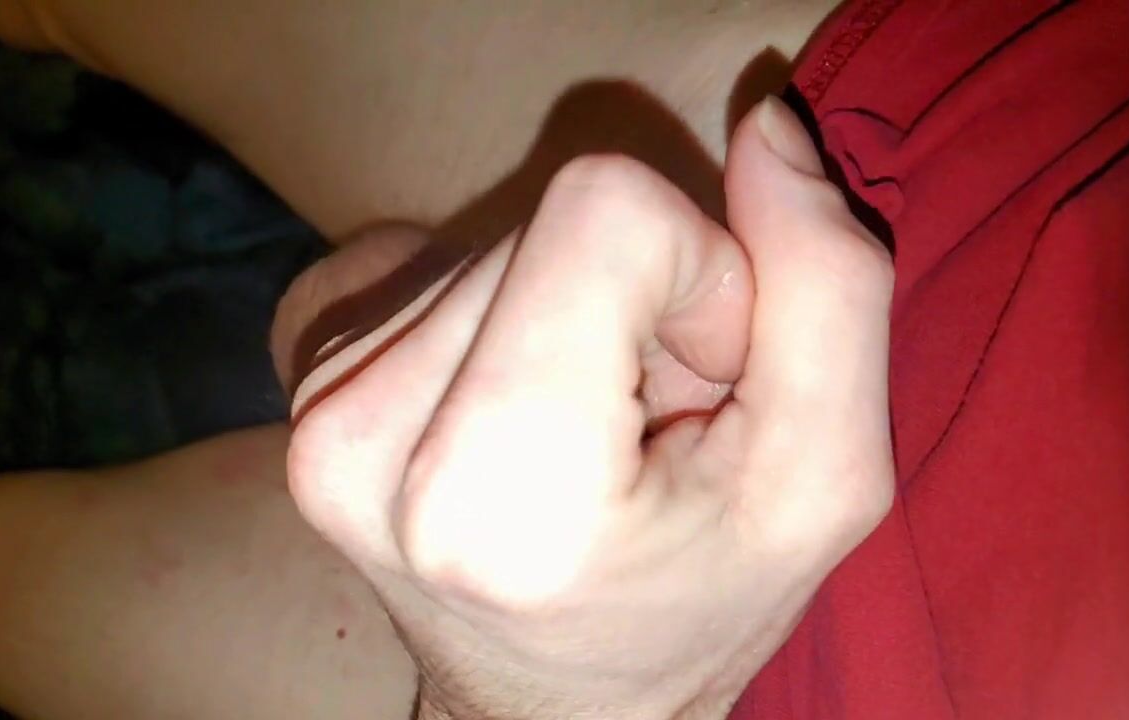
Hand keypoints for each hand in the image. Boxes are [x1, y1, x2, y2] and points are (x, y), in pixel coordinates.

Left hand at [288, 97, 895, 719]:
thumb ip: (825, 293)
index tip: (696, 387)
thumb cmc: (692, 609)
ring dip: (564, 312)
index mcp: (497, 496)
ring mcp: (313, 413)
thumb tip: (774, 126)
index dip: (697, 276)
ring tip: (580, 429)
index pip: (602, 210)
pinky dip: (494, 315)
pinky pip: (425, 260)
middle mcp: (362, 445)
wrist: (549, 708)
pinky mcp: (303, 382)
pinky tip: (508, 409)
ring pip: (492, 239)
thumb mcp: (818, 482)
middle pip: (544, 220)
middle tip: (639, 423)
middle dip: (628, 301)